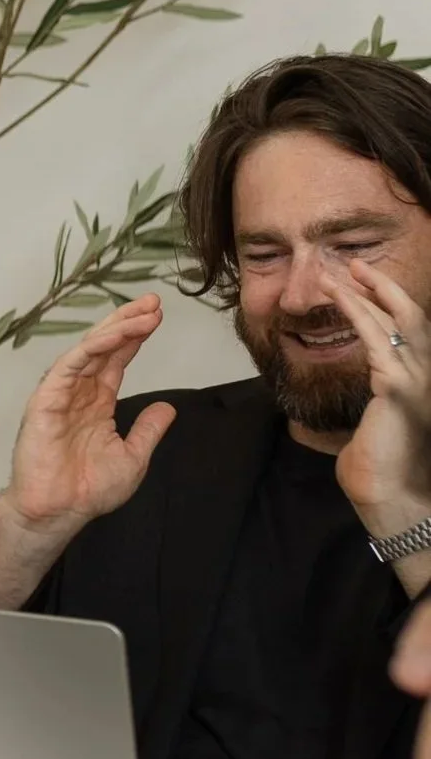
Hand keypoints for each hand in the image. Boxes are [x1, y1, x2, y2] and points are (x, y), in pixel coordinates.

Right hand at [2, 294, 175, 532]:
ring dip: (115, 329)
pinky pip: (68, 366)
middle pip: (103, 347)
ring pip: (88, 350)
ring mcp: (60, 395)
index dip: (135, 338)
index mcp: (96, 404)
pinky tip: (115, 334)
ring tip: (143, 313)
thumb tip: (167, 409)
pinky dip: (91, 347)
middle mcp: (78, 393)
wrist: (59, 512)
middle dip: (126, 322)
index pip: (116, 360)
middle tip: (153, 302)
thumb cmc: (88, 491)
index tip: (157, 317)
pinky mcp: (46, 401)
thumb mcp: (133, 457)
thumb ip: (148, 430)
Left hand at [323, 262, 430, 534]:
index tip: (363, 282)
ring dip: (363, 294)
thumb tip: (360, 390)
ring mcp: (418, 378)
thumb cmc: (379, 464)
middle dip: (381, 286)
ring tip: (335, 274)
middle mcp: (427, 372)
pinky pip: (376, 339)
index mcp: (423, 379)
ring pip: (394, 321)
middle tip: (350, 265)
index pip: (412, 330)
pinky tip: (340, 299)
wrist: (390, 494)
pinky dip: (358, 313)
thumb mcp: (377, 422)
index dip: (390, 302)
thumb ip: (376, 399)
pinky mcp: (398, 387)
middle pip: (410, 315)